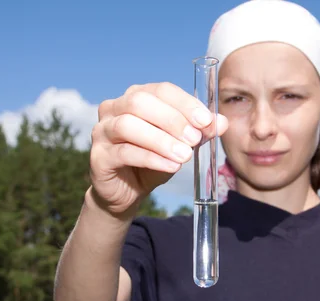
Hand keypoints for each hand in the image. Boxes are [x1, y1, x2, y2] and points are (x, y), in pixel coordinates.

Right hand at [89, 82, 228, 215]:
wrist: (127, 192)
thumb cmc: (153, 161)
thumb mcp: (180, 145)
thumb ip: (199, 132)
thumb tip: (221, 122)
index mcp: (135, 97)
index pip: (161, 90)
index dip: (185, 103)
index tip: (206, 121)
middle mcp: (114, 108)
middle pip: (140, 102)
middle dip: (172, 120)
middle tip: (194, 139)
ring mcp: (102, 131)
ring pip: (128, 126)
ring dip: (161, 140)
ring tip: (184, 156)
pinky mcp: (98, 157)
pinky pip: (123, 153)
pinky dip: (151, 158)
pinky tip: (171, 167)